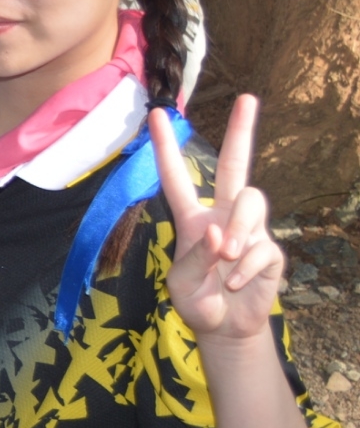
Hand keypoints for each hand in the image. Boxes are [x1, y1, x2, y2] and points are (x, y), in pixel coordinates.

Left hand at [154, 98, 285, 343]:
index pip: (176, 177)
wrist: (225, 328)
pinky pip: (262, 247)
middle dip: (241, 132)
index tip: (156, 113)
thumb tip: (219, 233)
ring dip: (239, 230)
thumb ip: (196, 257)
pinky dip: (245, 268)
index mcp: (192, 218)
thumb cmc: (197, 300)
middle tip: (248, 98)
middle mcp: (222, 215)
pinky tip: (235, 283)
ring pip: (250, 204)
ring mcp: (250, 231)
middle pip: (234, 166)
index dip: (165, 147)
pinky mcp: (270, 251)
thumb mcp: (182, 282)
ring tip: (226, 259)